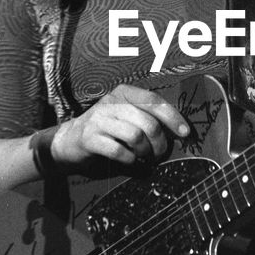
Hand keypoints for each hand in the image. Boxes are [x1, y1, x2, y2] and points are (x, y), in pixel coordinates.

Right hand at [51, 83, 189, 170]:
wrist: (70, 140)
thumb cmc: (106, 129)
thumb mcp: (126, 115)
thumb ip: (147, 117)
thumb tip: (178, 130)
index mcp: (123, 93)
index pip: (153, 100)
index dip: (172, 117)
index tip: (184, 133)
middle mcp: (110, 103)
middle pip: (147, 122)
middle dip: (159, 142)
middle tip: (159, 153)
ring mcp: (98, 120)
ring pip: (135, 136)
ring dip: (145, 151)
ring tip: (143, 157)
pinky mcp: (89, 138)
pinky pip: (118, 151)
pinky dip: (129, 159)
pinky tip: (129, 160)